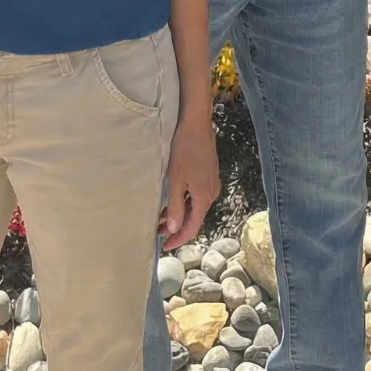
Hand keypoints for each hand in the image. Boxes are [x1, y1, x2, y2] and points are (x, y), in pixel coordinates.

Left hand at [160, 107, 219, 250]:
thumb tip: (175, 229)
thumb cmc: (184, 151)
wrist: (197, 124)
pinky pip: (197, 196)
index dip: (179, 239)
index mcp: (204, 197)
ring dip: (180, 214)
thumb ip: (176, 206)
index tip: (165, 246)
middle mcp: (211, 193)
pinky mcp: (208, 174)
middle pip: (195, 218)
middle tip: (159, 233)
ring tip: (161, 219)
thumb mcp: (176, 180)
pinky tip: (172, 201)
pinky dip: (184, 202)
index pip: (192, 227)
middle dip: (177, 227)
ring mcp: (211, 183)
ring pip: (195, 206)